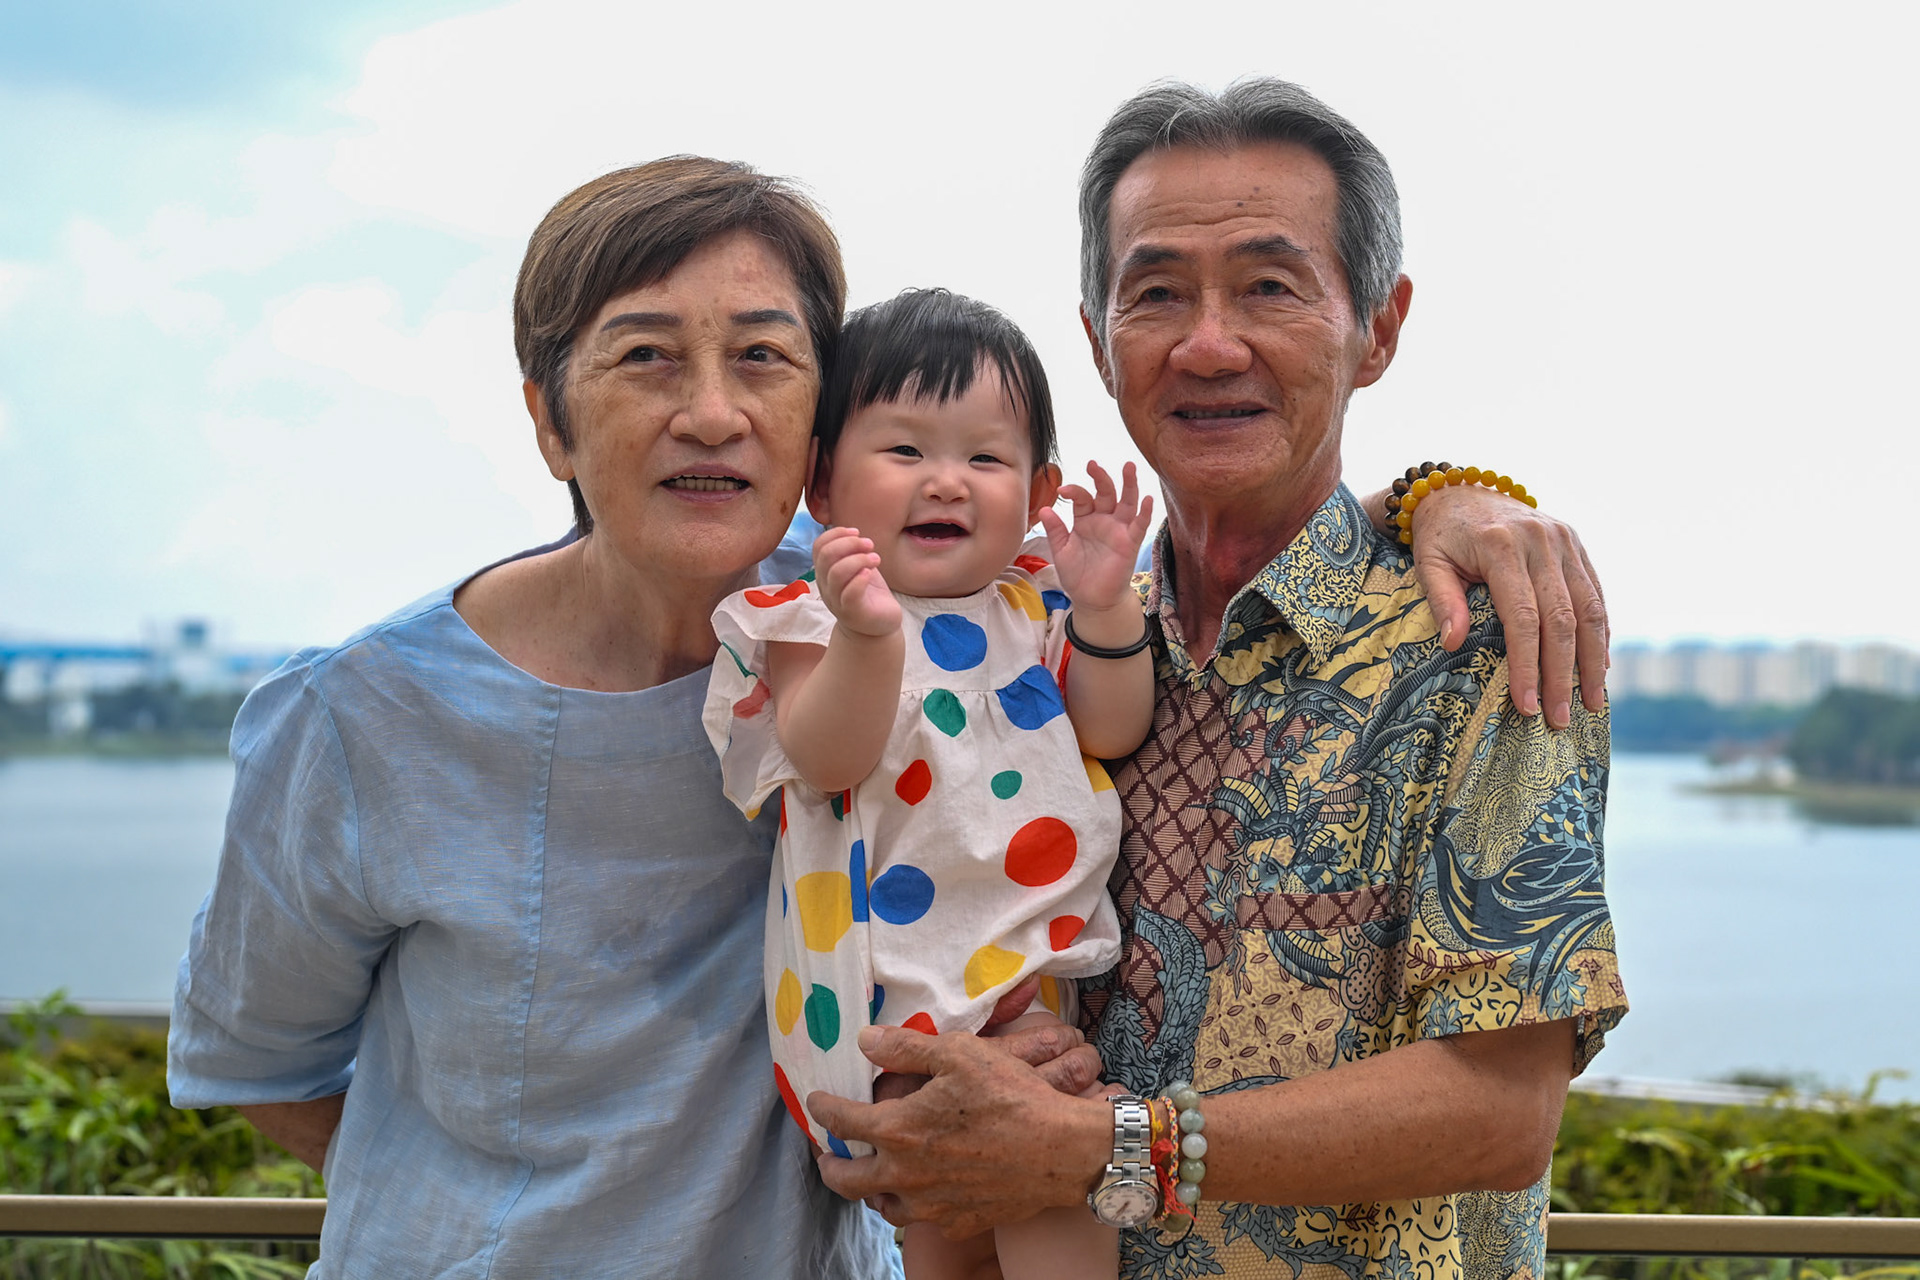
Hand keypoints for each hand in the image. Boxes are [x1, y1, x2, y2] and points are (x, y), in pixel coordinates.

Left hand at [811, 1025, 1107, 1237]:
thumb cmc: (1013, 1096)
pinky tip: (923, 1191)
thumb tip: (865, 1040)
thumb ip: (907, 1048)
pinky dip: (914, 1205)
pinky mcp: (959, 1222)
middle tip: (826, 1154)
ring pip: (883, 1206)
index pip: (842, 1121)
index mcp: (899, 1130)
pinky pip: (923, 1219)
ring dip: (871, 1189)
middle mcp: (906, 1176)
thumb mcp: (960, 1055)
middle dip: (830, 1164)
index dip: (823, 1108)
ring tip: (874, 1174)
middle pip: (846, 1180)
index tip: (816, 1101)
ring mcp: (932, 1206)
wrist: (1063, 1151)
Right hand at [812, 526, 900, 637]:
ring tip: (876, 559)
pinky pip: (850, 594)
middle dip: (850, 543)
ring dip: (859, 559)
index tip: (856, 532)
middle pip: (826, 556)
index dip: (836, 534)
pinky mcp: (853, 613)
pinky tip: (871, 574)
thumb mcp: (857, 567)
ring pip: (837, 573)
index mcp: (825, 572)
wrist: (878, 625)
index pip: (818, 546)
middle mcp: (826, 586)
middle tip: (869, 545)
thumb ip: (850, 552)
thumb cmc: (867, 593)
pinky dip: (860, 579)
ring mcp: (837, 601)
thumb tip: (851, 532)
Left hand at [1036, 461, 1153, 612]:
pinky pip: (1139, 525)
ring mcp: (1118, 530)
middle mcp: (1103, 520)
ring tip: (1129, 467)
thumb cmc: (1077, 574)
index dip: (1073, 491)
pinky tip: (1147, 499)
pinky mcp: (1130, 543)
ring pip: (1126, 502)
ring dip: (1129, 484)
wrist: (1092, 599)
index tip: (1061, 490)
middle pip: (1105, 492)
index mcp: (1085, 519)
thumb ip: (1055, 530)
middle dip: (1101, 477)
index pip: (1082, 497)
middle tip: (1093, 465)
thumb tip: (1044, 508)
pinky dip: (1144, 512)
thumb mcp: (1061, 550)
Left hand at [1409, 484, 1606, 729]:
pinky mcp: (1576, 542)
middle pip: (1562, 619)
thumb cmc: (1440, 535)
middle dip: (1564, 674)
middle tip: (1562, 718)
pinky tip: (1600, 664)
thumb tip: (1453, 643)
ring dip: (1594, 659)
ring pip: (1590, 607)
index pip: (1522, 618)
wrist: (1460, 489)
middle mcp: (1541, 541)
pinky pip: (1595, 592)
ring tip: (1594, 702)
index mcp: (1501, 547)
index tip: (1527, 705)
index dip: (1528, 665)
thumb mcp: (1429, 562)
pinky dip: (1601, 631)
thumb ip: (1442, 600)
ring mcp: (1564, 540)